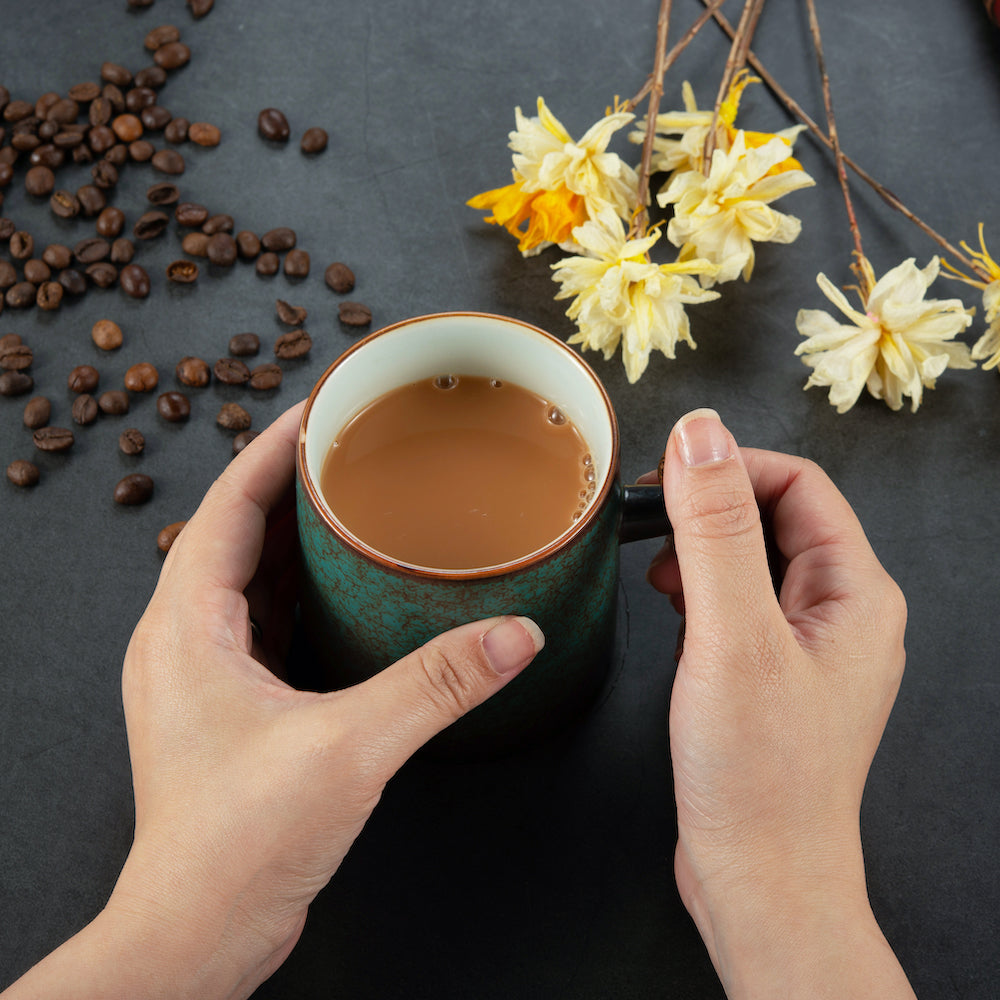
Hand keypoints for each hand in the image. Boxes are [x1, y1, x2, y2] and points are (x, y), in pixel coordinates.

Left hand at [4, 400, 542, 999]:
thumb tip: (512, 636)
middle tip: (351, 448)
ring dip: (293, 536)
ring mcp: (201, 676)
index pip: (227, 503)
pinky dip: (298, 589)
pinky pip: (259, 620)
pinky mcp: (227, 707)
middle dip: (292, 484)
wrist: (198, 931)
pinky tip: (343, 591)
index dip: (275, 448)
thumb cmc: (236, 846)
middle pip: (236, 530)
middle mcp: (182, 641)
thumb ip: (438, 684)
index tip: (320, 408)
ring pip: (246, 576)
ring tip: (352, 506)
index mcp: (187, 626)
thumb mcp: (350, 747)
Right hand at [645, 408, 914, 998]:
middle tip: (654, 527)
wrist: (758, 878)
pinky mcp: (773, 671)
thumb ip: (716, 529)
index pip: (798, 483)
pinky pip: (739, 602)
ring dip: (700, 551)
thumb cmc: (758, 775)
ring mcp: (807, 643)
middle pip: (776, 516)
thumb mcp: (731, 635)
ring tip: (659, 578)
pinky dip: (699, 592)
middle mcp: (842, 611)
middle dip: (710, 511)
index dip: (730, 467)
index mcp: (856, 592)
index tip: (668, 478)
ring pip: (752, 558)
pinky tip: (671, 611)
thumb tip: (699, 434)